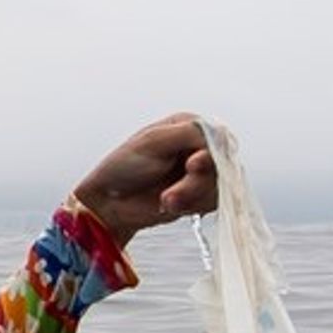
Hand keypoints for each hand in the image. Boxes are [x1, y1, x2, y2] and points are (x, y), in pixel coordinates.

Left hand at [72, 113, 218, 246]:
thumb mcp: (153, 141)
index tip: (193, 165)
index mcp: (190, 126)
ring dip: (190, 197)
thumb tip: (220, 137)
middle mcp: (200, 147)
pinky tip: (169, 205)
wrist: (109, 202)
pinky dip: (191, 207)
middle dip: (196, 183)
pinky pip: (213, 203)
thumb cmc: (124, 167)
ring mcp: (202, 172)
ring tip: (164, 200)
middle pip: (222, 164)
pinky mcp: (199, 195)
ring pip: (219, 185)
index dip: (212, 153)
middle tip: (170, 194)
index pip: (219, 136)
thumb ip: (188, 133)